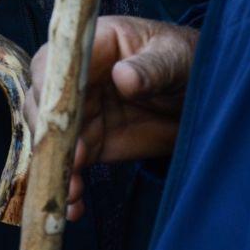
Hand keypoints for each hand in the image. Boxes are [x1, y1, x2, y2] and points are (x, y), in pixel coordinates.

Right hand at [24, 16, 196, 220]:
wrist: (205, 96)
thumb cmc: (188, 62)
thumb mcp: (177, 59)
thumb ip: (152, 67)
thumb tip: (123, 76)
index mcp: (94, 44)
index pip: (56, 62)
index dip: (50, 87)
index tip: (56, 114)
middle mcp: (78, 78)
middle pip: (44, 103)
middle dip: (49, 133)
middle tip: (69, 158)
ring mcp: (83, 112)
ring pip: (52, 139)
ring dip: (56, 165)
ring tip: (72, 191)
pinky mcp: (91, 143)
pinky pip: (70, 164)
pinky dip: (69, 185)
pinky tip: (76, 204)